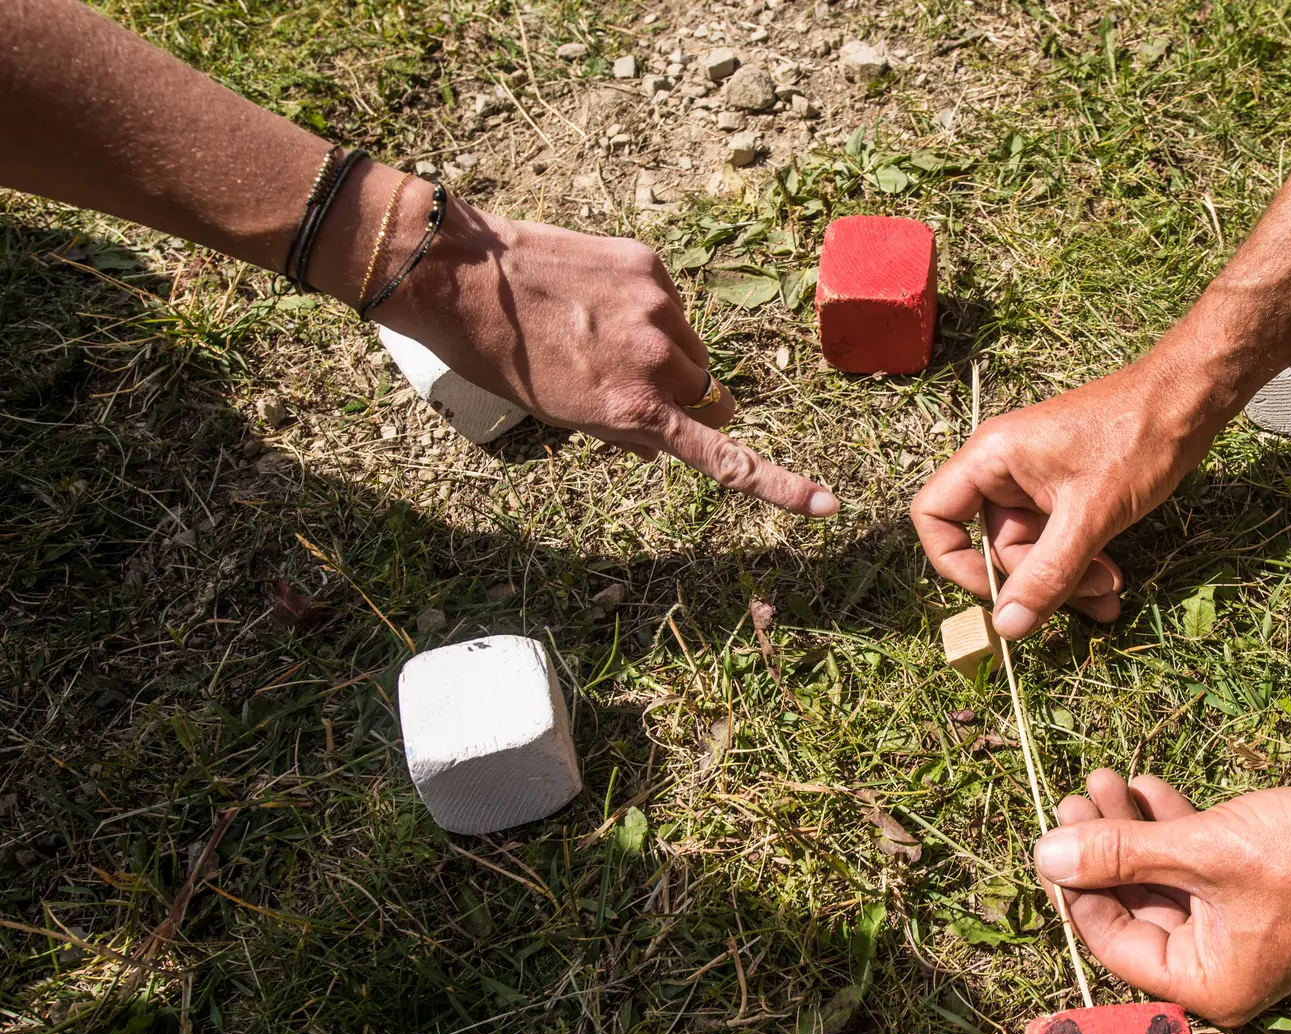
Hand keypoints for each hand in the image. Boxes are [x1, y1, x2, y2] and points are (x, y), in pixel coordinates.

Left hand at [386, 198, 837, 516]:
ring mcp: (659, 310)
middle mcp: (658, 363)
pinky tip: (595, 297)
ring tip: (598, 332)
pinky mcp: (649, 266)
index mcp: (634, 412)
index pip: (725, 457)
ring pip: (690, 346)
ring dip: (663, 348)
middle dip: (684, 396)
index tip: (826, 507)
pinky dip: (645, 305)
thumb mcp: (560, 415)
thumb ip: (622, 428)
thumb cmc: (500, 357)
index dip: (782, 487)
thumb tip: (660, 435)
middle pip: (707, 394)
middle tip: (631, 382)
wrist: (461, 276)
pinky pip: (670, 300)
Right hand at [910, 358, 1221, 638]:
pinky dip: (1082, 565)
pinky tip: (1113, 582)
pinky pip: (1059, 541)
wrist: (1190, 400)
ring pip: (1032, 550)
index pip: (934, 514)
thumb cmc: (1137, 437)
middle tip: (1091, 593)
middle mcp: (1005, 469)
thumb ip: (1046, 574)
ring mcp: (1036, 481)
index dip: (955, 562)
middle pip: (994, 544)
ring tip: (1112, 590)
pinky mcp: (1067, 491)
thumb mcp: (1090, 516)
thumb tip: (1009, 625)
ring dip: (1068, 579)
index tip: (998, 594)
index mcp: (991, 458)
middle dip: (1039, 579)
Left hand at [1034, 769, 1290, 1024]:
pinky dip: (1169, 827)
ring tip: (1103, 779)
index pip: (1114, 943)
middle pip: (1134, 907)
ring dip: (1130, 830)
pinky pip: (1193, 864)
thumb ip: (1120, 855)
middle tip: (1072, 797)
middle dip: (1101, 848)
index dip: (1076, 890)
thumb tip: (1046, 854)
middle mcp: (1218, 965)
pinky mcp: (1253, 889)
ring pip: (1161, 878)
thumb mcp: (1203, 852)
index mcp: (1205, 983)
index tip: (1052, 839)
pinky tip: (1146, 787)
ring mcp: (1237, 927)